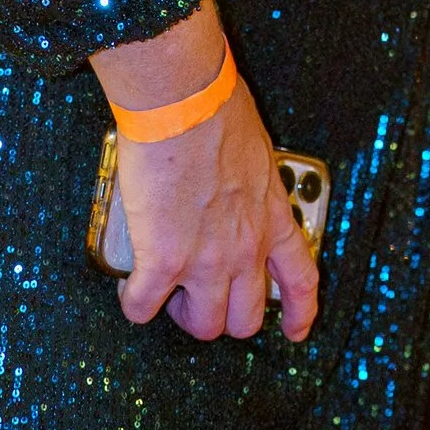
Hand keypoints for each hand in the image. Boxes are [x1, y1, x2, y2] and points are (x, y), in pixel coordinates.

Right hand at [115, 81, 319, 344]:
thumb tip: (232, 184)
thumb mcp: (256, 152)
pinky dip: (135, 304)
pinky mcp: (162, 259)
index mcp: (271, 216)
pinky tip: (129, 288)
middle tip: (203, 296)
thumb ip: (250, 184)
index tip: (295, 330)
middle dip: (225, 316)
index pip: (300, 280)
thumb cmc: (218, 108)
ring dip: (182, 315)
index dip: (299, 313)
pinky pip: (144, 307)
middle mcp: (245, 247)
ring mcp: (205, 260)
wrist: (184, 100)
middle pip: (245, 318)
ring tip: (166, 294)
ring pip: (203, 325)